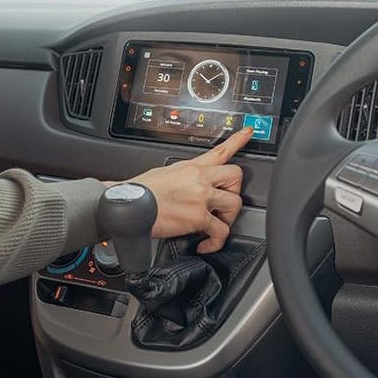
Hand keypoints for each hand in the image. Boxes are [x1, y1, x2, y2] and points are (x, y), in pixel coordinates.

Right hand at [120, 126, 249, 253]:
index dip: (238, 140)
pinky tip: (206, 245)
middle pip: (236, 176)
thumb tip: (186, 186)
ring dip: (228, 218)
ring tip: (214, 224)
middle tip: (224, 202)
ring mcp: (201, 197)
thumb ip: (181, 177)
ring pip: (235, 204)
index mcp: (190, 167)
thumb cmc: (140, 191)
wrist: (129, 204)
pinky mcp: (198, 217)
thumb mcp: (162, 173)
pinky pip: (220, 231)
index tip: (249, 133)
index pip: (220, 150)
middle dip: (235, 191)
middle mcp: (199, 179)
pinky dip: (215, 242)